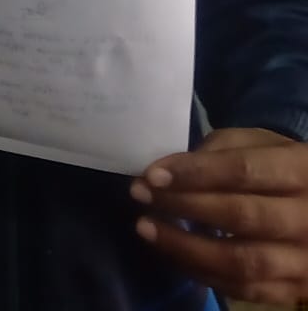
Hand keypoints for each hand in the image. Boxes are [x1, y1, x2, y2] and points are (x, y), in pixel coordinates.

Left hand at [133, 128, 307, 303]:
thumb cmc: (276, 164)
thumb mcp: (255, 143)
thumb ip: (218, 152)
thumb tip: (168, 172)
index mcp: (300, 170)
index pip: (243, 171)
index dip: (194, 173)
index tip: (151, 175)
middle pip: (241, 217)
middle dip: (184, 206)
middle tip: (140, 195)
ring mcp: (306, 261)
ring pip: (243, 262)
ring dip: (187, 247)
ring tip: (147, 228)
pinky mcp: (297, 290)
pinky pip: (246, 290)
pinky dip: (204, 274)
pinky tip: (173, 254)